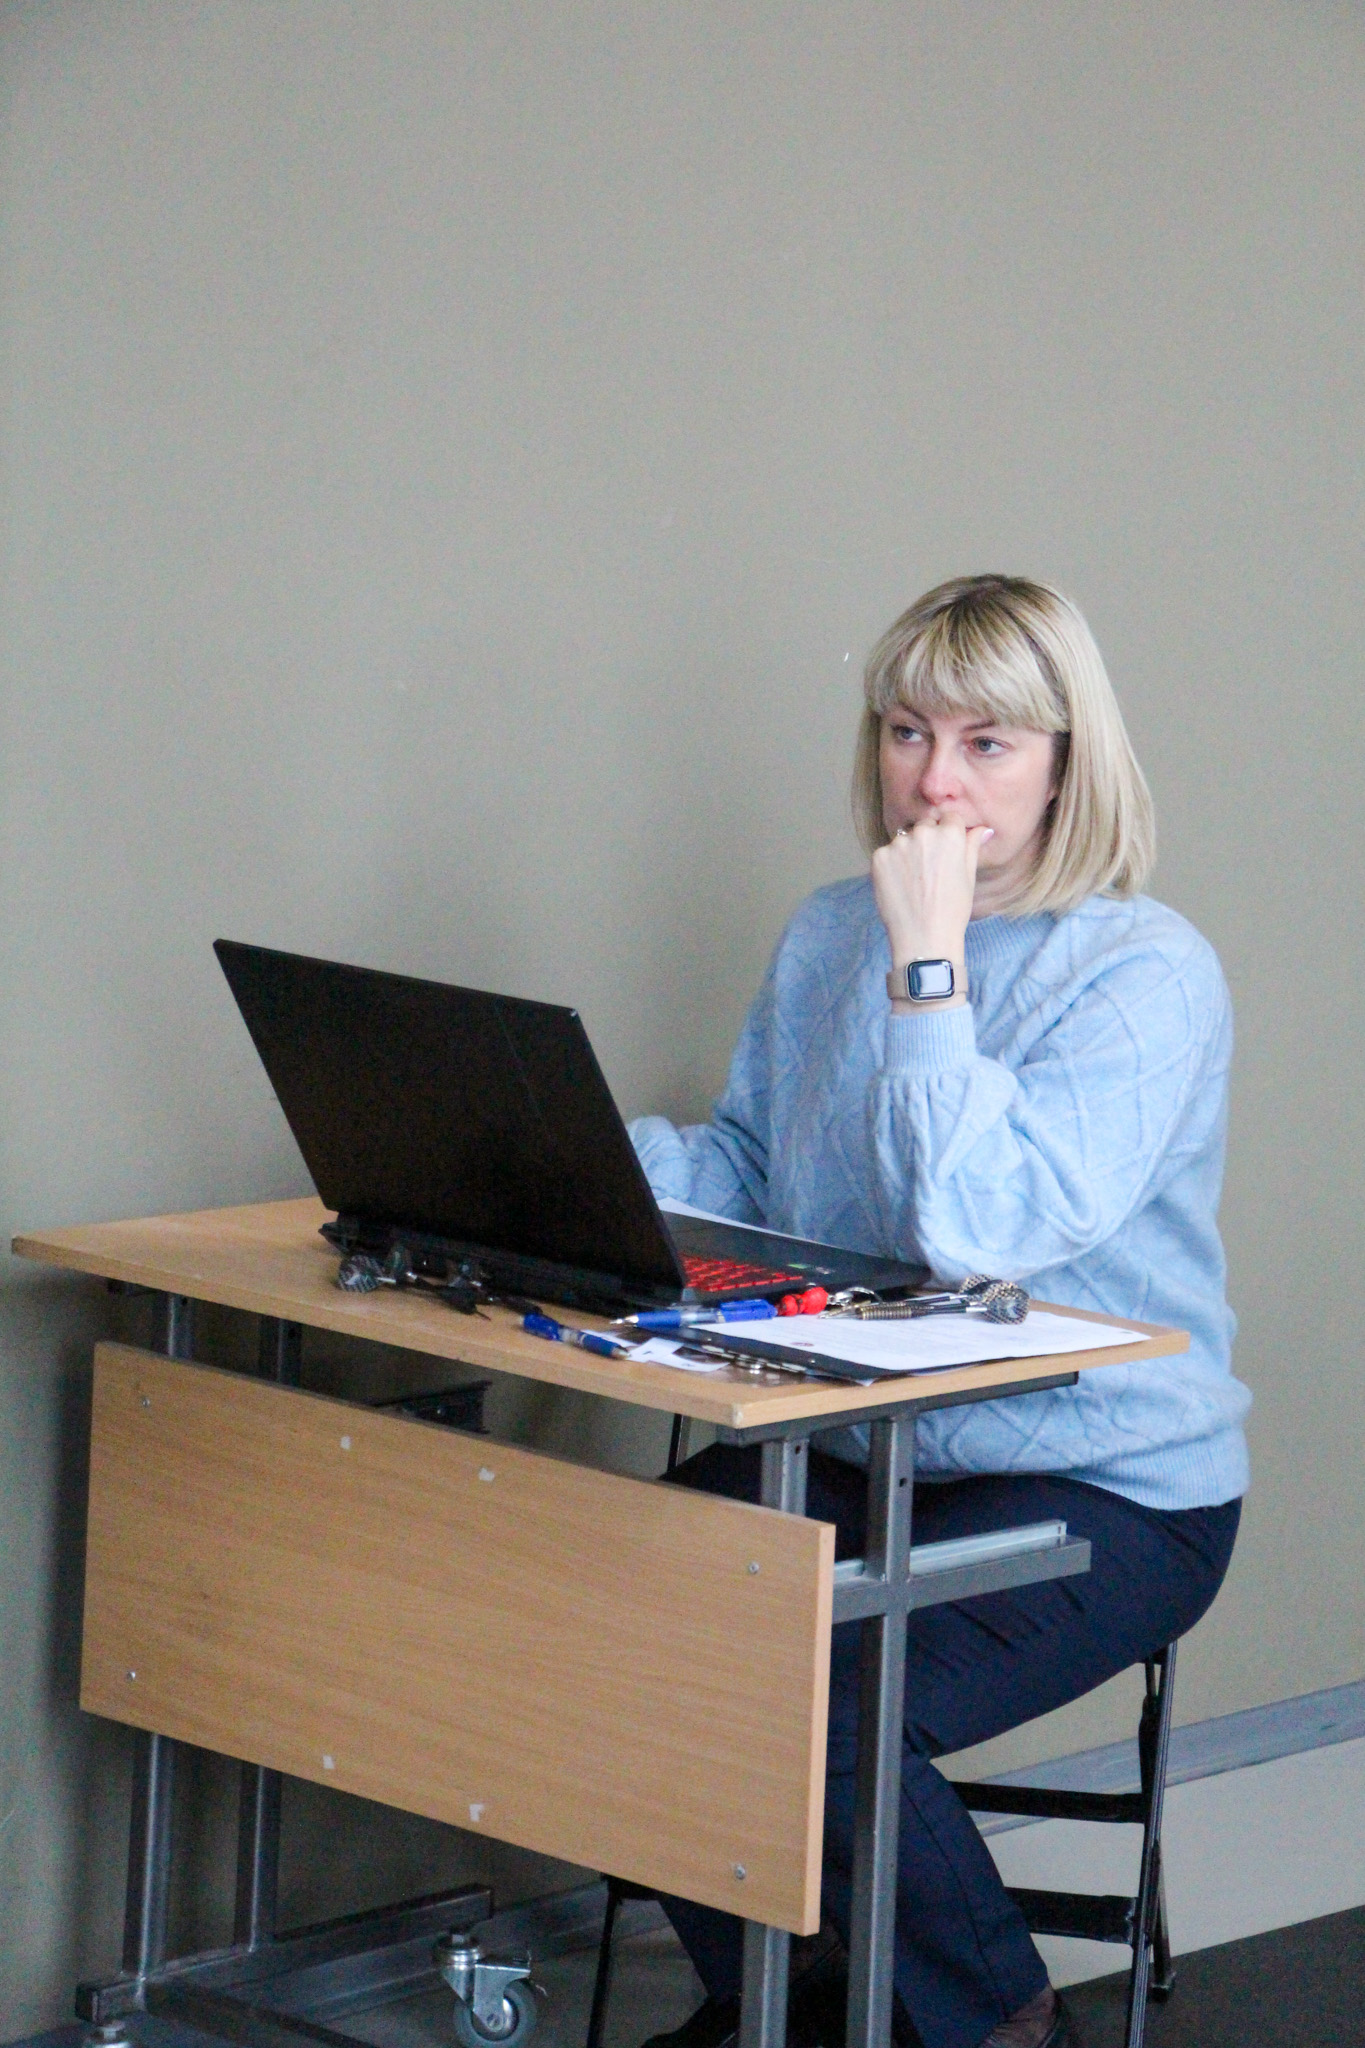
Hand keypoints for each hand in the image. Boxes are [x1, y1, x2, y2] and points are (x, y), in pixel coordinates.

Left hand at [870, 817, 993, 993]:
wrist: (924, 938)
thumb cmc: (952, 910)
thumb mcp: (969, 877)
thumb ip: (972, 846)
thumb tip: (983, 829)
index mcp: (950, 834)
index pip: (950, 818)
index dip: (949, 834)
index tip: (946, 852)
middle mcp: (923, 833)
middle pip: (925, 825)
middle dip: (928, 840)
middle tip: (929, 870)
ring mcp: (898, 844)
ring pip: (904, 839)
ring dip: (908, 851)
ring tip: (914, 880)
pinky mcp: (879, 857)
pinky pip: (886, 853)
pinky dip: (891, 865)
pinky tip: (899, 885)